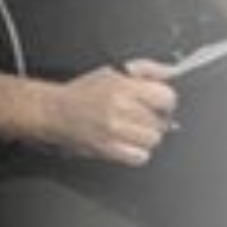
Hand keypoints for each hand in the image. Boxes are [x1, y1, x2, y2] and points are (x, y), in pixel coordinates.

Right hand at [43, 63, 176, 165]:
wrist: (55, 112)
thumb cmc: (83, 92)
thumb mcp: (114, 71)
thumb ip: (146, 69)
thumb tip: (171, 71)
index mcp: (123, 86)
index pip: (166, 98)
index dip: (165, 101)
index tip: (158, 103)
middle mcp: (120, 108)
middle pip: (160, 121)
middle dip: (153, 120)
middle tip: (139, 117)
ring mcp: (114, 130)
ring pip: (153, 140)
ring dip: (146, 137)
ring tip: (132, 130)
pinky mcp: (108, 149)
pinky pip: (140, 157)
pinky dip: (137, 152)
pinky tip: (127, 143)